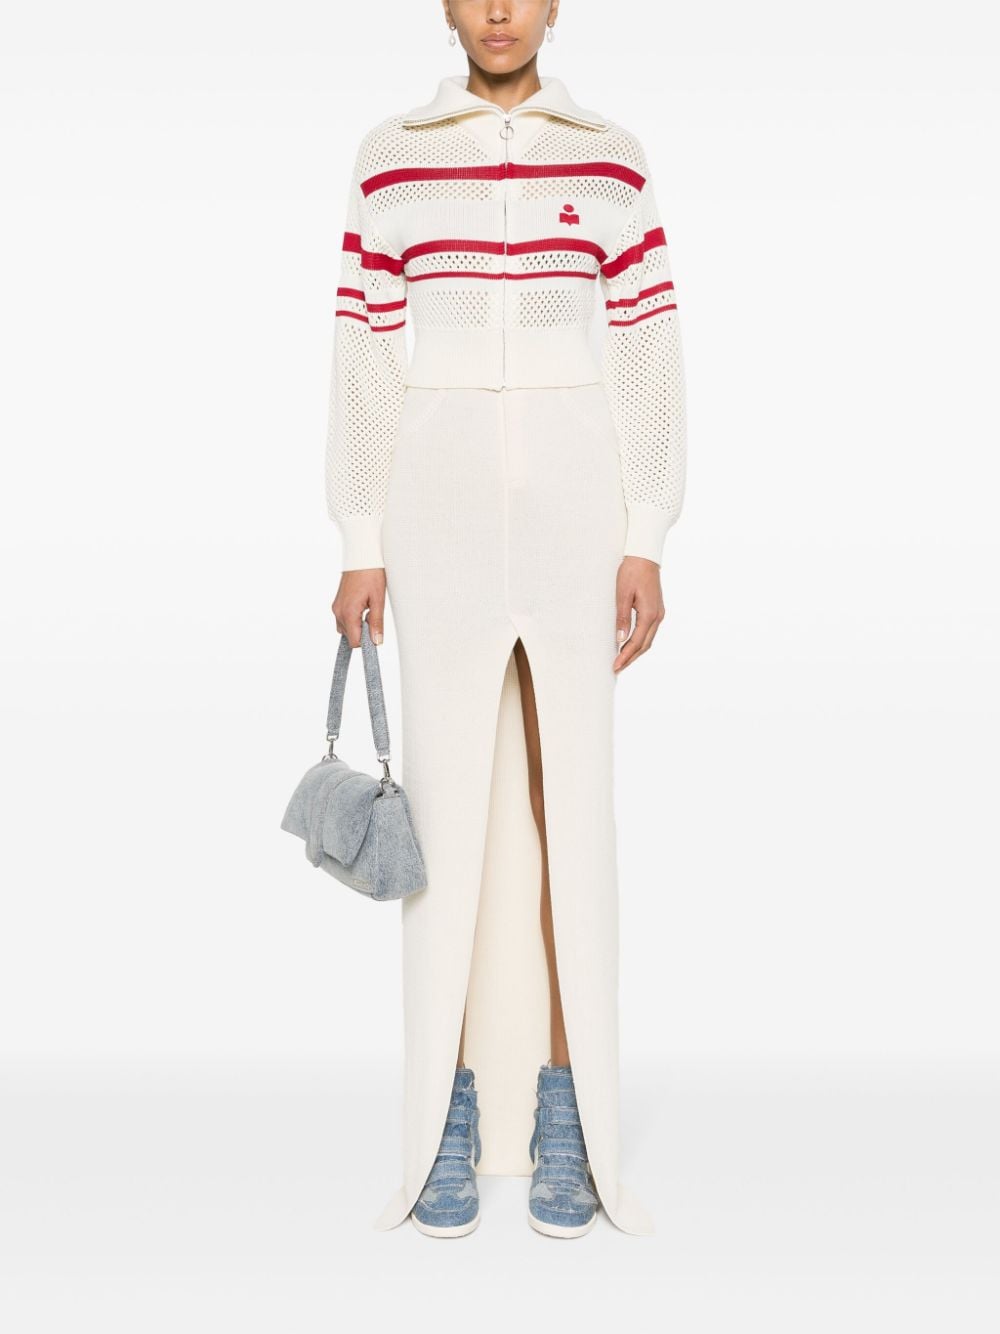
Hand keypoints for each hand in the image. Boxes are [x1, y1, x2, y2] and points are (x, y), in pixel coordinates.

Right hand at [331, 568, 385, 647]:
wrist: (361, 555)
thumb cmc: (371, 573)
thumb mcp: (378, 599)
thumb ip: (376, 623)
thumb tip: (376, 641)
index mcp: (348, 612)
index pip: (354, 641)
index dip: (366, 642)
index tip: (376, 633)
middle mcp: (338, 611)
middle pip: (349, 636)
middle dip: (362, 632)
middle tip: (373, 616)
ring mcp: (336, 607)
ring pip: (346, 628)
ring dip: (358, 626)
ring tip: (369, 609)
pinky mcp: (337, 603)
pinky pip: (343, 619)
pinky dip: (353, 619)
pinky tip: (363, 607)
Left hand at [614, 556, 664, 672]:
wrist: (644, 555)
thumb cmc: (631, 572)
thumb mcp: (622, 594)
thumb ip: (622, 618)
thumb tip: (620, 640)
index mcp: (649, 614)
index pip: (636, 642)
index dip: (625, 656)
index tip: (615, 666)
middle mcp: (657, 616)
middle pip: (644, 645)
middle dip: (631, 658)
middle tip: (617, 668)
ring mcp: (659, 613)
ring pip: (648, 639)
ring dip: (635, 651)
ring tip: (622, 660)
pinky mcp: (656, 610)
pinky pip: (649, 631)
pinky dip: (639, 641)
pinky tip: (629, 644)